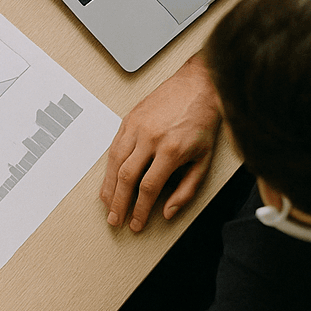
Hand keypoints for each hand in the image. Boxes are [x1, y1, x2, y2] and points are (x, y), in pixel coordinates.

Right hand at [100, 53, 221, 231]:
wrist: (197, 86)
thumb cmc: (203, 121)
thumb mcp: (204, 160)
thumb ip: (186, 189)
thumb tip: (168, 211)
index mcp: (171, 150)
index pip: (148, 188)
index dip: (140, 210)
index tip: (136, 223)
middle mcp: (150, 138)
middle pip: (126, 177)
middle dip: (118, 203)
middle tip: (115, 220)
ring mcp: (136, 127)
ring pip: (114, 162)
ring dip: (108, 187)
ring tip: (107, 204)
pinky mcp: (128, 119)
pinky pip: (113, 147)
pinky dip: (108, 167)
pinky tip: (108, 180)